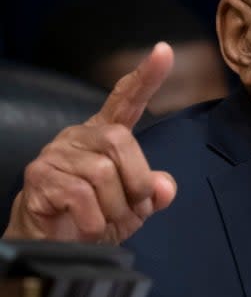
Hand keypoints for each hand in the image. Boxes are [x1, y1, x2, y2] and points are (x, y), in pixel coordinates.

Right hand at [3, 42, 177, 243]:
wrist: (54, 245)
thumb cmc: (96, 217)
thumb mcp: (135, 206)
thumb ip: (154, 192)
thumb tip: (163, 188)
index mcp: (106, 134)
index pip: (127, 98)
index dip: (147, 76)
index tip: (164, 51)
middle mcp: (79, 135)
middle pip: (120, 142)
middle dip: (136, 181)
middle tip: (133, 207)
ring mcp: (56, 153)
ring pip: (102, 173)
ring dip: (115, 207)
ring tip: (106, 220)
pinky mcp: (39, 176)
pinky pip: (80, 196)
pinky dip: (95, 221)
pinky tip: (88, 228)